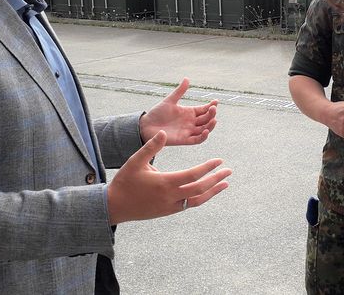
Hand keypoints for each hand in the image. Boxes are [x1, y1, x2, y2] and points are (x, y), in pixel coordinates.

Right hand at [107, 130, 231, 224]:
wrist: (115, 206)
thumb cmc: (124, 181)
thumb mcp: (135, 161)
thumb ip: (151, 146)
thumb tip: (164, 132)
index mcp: (165, 182)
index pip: (193, 175)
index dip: (208, 168)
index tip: (219, 161)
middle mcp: (171, 196)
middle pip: (200, 189)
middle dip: (216, 179)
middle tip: (228, 171)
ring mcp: (170, 206)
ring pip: (197, 200)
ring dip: (213, 191)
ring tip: (225, 183)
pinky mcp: (168, 211)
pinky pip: (189, 205)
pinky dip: (200, 198)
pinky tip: (207, 191)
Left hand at [140, 78, 217, 145]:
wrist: (146, 125)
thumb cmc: (158, 113)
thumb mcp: (170, 100)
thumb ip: (180, 91)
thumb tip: (187, 78)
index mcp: (189, 112)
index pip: (204, 109)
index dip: (211, 106)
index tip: (216, 101)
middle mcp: (191, 122)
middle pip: (206, 119)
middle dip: (212, 114)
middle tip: (213, 108)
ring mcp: (188, 131)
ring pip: (204, 129)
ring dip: (210, 125)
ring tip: (214, 119)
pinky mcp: (184, 140)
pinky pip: (196, 140)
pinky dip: (203, 137)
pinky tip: (206, 131)